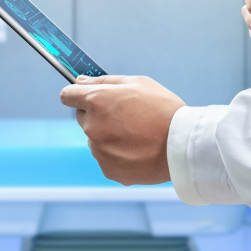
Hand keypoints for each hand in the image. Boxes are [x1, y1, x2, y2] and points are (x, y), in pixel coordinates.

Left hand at [59, 75, 185, 185]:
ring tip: (137, 136)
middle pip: (83, 118)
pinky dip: (118, 155)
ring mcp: (98, 150)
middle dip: (98, 116)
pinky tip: (137, 151)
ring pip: (96, 139)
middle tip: (126, 117)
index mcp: (96, 101)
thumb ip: (104, 81)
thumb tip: (80, 81)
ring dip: (109, 137)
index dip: (77, 95)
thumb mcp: (138, 83)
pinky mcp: (107, 169)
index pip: (67, 95)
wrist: (183, 146)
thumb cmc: (163, 109)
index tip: (86, 98)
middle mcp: (92, 126)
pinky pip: (106, 158)